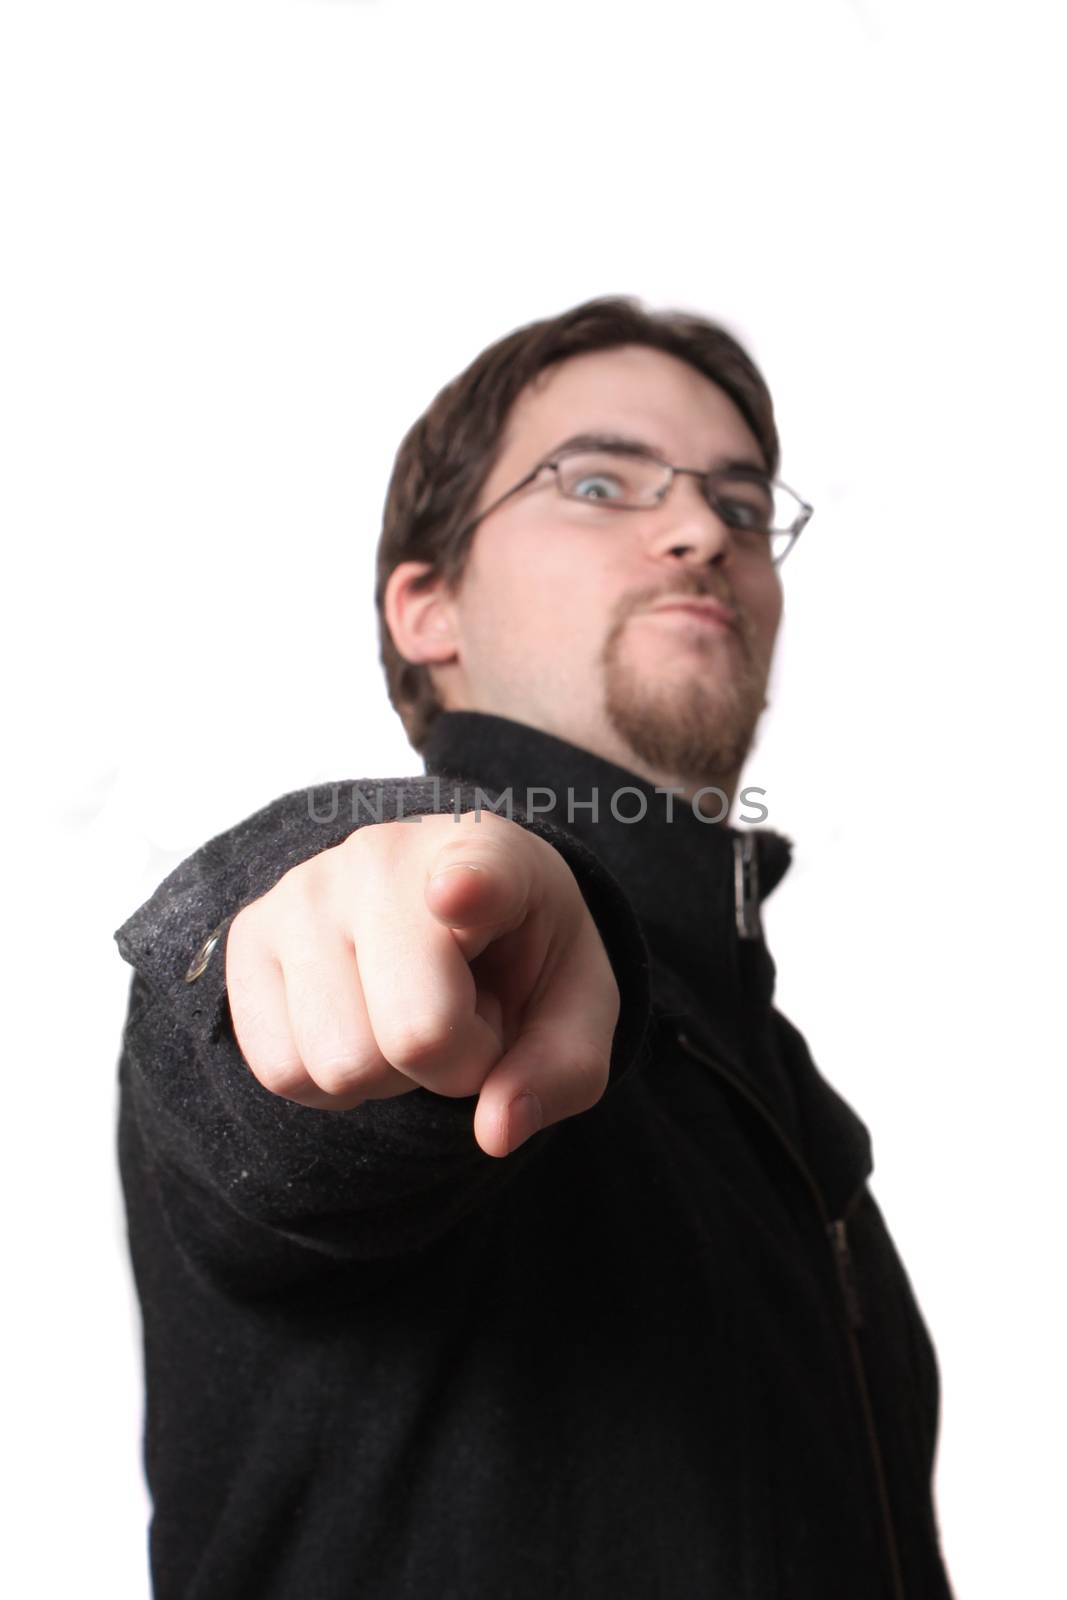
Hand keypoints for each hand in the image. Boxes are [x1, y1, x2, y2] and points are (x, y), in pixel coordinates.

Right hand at [225, 810, 620, 1156]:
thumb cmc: (518, 952)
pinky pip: (280, 1070)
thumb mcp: (577, 1004)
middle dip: (453, 1064)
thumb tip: (496, 1131)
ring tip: (409, 1012)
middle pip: (415, 1034)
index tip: (459, 892)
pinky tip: (360, 1025)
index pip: (477, 873)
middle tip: (466, 1017)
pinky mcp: (249, 936)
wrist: (448, 904)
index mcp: (490, 852)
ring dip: (388, 1076)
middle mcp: (383, 857)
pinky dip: (329, 1083)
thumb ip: (561, 1069)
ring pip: (338, 1065)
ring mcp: (304, 892)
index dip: (472, 888)